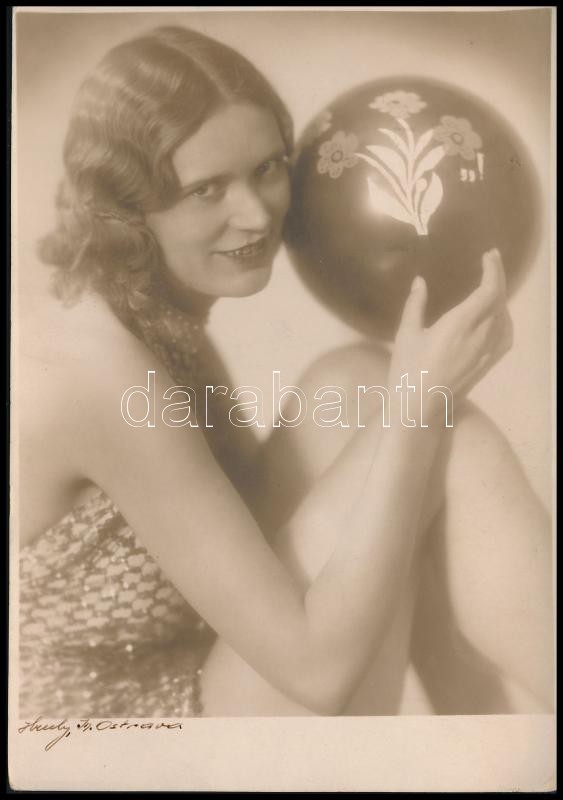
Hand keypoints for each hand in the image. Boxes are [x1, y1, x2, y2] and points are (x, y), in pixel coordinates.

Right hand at [388, 249, 512, 422]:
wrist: (419, 408)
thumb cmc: (407, 370)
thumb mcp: (406, 334)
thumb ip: (415, 305)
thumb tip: (420, 281)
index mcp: (460, 323)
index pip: (489, 290)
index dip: (494, 269)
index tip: (489, 255)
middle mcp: (480, 335)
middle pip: (500, 300)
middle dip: (498, 278)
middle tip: (490, 262)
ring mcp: (487, 351)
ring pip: (504, 317)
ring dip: (501, 297)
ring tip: (492, 285)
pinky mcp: (487, 364)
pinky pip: (505, 336)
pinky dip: (505, 319)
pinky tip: (498, 316)